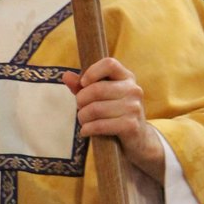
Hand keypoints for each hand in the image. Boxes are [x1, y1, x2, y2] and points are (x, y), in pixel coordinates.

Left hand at [63, 57, 164, 182]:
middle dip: (81, 100)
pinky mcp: (131, 125)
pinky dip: (87, 129)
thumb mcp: (101, 97)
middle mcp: (133, 90)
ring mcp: (134, 108)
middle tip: (80, 108)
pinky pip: (100, 125)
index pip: (109, 64)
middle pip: (97, 89)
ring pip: (95, 109)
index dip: (92, 72)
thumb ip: (83, 86)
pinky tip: (85, 132)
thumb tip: (66, 76)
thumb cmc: (115, 114)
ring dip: (82, 117)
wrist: (138, 139)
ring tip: (83, 121)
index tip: (83, 84)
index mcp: (127, 77)